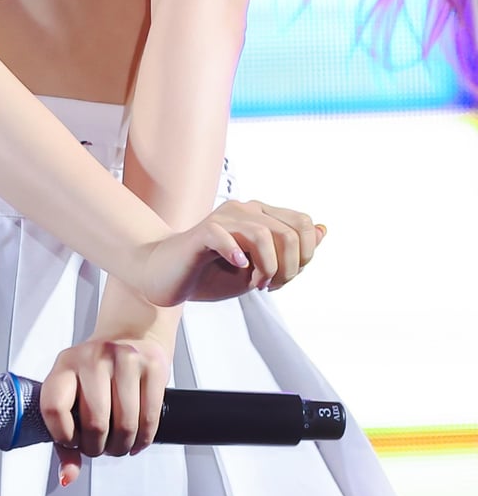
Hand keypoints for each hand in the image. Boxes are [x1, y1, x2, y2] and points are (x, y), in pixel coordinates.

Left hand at [39, 333, 171, 486]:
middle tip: (101, 446)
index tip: (72, 441)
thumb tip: (67, 477)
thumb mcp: (72, 396)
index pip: (53, 408)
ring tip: (118, 442)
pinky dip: (143, 439)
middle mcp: (93, 357)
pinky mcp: (151, 365)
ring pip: (125, 426)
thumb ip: (65, 439)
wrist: (131, 335)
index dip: (64, 437)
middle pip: (95, 425)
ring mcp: (124, 358)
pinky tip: (137, 438)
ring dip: (122, 446)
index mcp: (65, 364)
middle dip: (99, 448)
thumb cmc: (96, 373)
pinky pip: (149, 418)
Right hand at [210, 199, 324, 293]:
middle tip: (270, 286)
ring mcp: (222, 218)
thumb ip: (291, 251)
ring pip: (262, 234)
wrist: (172, 276)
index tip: (284, 279)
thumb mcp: (262, 267)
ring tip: (256, 284)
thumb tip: (323, 229)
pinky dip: (236, 254)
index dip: (305, 256)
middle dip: (288, 269)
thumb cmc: (215, 272)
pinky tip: (238, 267)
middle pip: (288, 233)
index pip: (303, 223)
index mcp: (261, 215)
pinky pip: (224, 236)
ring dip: (267, 267)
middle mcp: (245, 209)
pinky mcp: (202, 232)